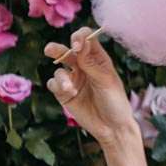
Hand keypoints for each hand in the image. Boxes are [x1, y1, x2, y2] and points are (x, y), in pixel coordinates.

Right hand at [44, 27, 137, 147]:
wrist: (112, 128)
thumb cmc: (115, 102)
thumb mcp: (106, 81)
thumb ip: (91, 63)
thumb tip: (80, 43)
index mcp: (98, 58)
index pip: (86, 39)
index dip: (80, 37)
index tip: (77, 45)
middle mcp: (83, 65)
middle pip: (67, 51)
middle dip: (57, 49)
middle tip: (50, 50)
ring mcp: (73, 78)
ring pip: (58, 69)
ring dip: (61, 77)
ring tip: (69, 88)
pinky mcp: (63, 93)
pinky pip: (53, 83)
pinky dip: (58, 86)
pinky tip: (68, 93)